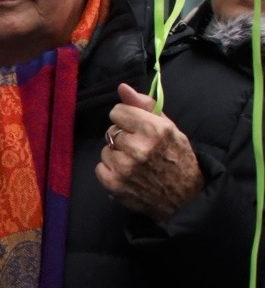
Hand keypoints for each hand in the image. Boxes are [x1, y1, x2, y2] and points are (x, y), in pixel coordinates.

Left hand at [95, 85, 205, 223]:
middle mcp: (139, 148)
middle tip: (141, 150)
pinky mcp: (115, 185)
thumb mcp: (170, 129)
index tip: (138, 129)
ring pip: (106, 149)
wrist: (187, 200)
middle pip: (111, 130)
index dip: (127, 120)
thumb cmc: (179, 160)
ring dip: (117, 155)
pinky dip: (111, 171)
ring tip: (137, 164)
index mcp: (155, 130)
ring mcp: (125, 168)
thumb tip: (122, 87)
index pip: (117, 111)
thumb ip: (145, 106)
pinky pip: (100, 167)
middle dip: (124, 138)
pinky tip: (129, 175)